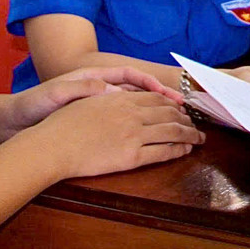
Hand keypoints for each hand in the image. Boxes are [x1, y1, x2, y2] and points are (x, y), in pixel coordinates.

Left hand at [7, 65, 183, 132]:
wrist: (12, 122)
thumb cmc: (32, 104)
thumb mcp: (55, 94)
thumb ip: (82, 88)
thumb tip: (109, 90)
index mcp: (92, 77)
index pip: (128, 75)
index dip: (149, 82)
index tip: (165, 92)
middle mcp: (98, 89)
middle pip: (136, 90)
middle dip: (160, 98)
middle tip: (182, 109)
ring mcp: (97, 107)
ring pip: (133, 106)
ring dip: (154, 113)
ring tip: (175, 122)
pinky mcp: (93, 122)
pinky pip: (122, 121)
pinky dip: (138, 127)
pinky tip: (150, 137)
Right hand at [32, 90, 203, 178]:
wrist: (50, 147)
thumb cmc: (60, 124)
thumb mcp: (83, 99)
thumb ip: (103, 93)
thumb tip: (118, 91)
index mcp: (120, 98)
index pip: (155, 97)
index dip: (171, 102)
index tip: (180, 107)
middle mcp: (130, 113)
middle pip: (168, 112)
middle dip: (186, 118)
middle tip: (195, 123)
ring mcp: (132, 135)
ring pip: (172, 131)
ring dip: (189, 134)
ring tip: (199, 137)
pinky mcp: (131, 157)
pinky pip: (162, 152)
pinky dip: (178, 150)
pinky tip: (185, 150)